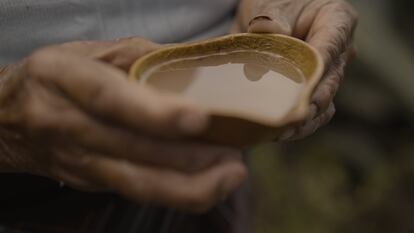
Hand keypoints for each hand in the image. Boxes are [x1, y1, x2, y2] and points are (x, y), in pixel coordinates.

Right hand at [0, 37, 245, 211]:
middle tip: (234, 156)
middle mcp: (69, 125)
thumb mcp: (90, 52)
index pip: (109, 98)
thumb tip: (198, 61)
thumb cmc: (55, 78)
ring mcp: (80, 161)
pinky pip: (137, 191)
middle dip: (188, 159)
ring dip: (189, 187)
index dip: (154, 112)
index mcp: (64, 79)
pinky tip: (208, 183)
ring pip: (136, 184)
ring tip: (230, 176)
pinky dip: (177, 192)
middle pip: (131, 151)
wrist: (8, 119)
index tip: (199, 118)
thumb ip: (141, 55)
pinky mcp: (92, 182)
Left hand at [232, 0, 357, 139]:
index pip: (330, 48)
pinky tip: (279, 134)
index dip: (317, 72)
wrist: (266, 14)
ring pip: (322, 104)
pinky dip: (297, 125)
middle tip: (290, 119)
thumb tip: (268, 32)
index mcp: (337, 22)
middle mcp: (337, 52)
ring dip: (304, 120)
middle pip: (329, 82)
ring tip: (282, 133)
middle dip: (309, 104)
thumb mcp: (271, 1)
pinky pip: (311, 113)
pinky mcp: (309, 90)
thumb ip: (272, 16)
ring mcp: (325, 74)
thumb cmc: (275, 1)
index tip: (303, 91)